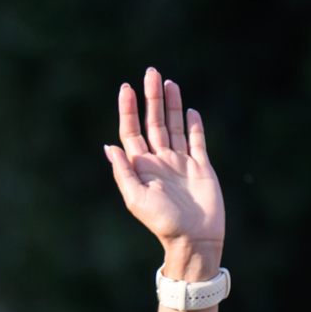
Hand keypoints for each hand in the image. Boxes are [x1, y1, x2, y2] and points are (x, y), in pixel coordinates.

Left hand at [105, 68, 224, 281]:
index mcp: (142, 167)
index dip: (128, 110)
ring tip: (168, 83)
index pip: (132, 132)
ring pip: (175, 126)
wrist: (194, 239)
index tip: (126, 88)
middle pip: (154, 122)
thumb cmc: (162, 223)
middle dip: (151, 98)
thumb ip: (124, 172)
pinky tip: (190, 110)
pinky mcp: (201, 166)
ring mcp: (181, 163)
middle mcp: (160, 161)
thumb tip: (109, 146)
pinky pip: (197, 141)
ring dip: (172, 105)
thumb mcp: (136, 199)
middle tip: (151, 72)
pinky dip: (194, 125)